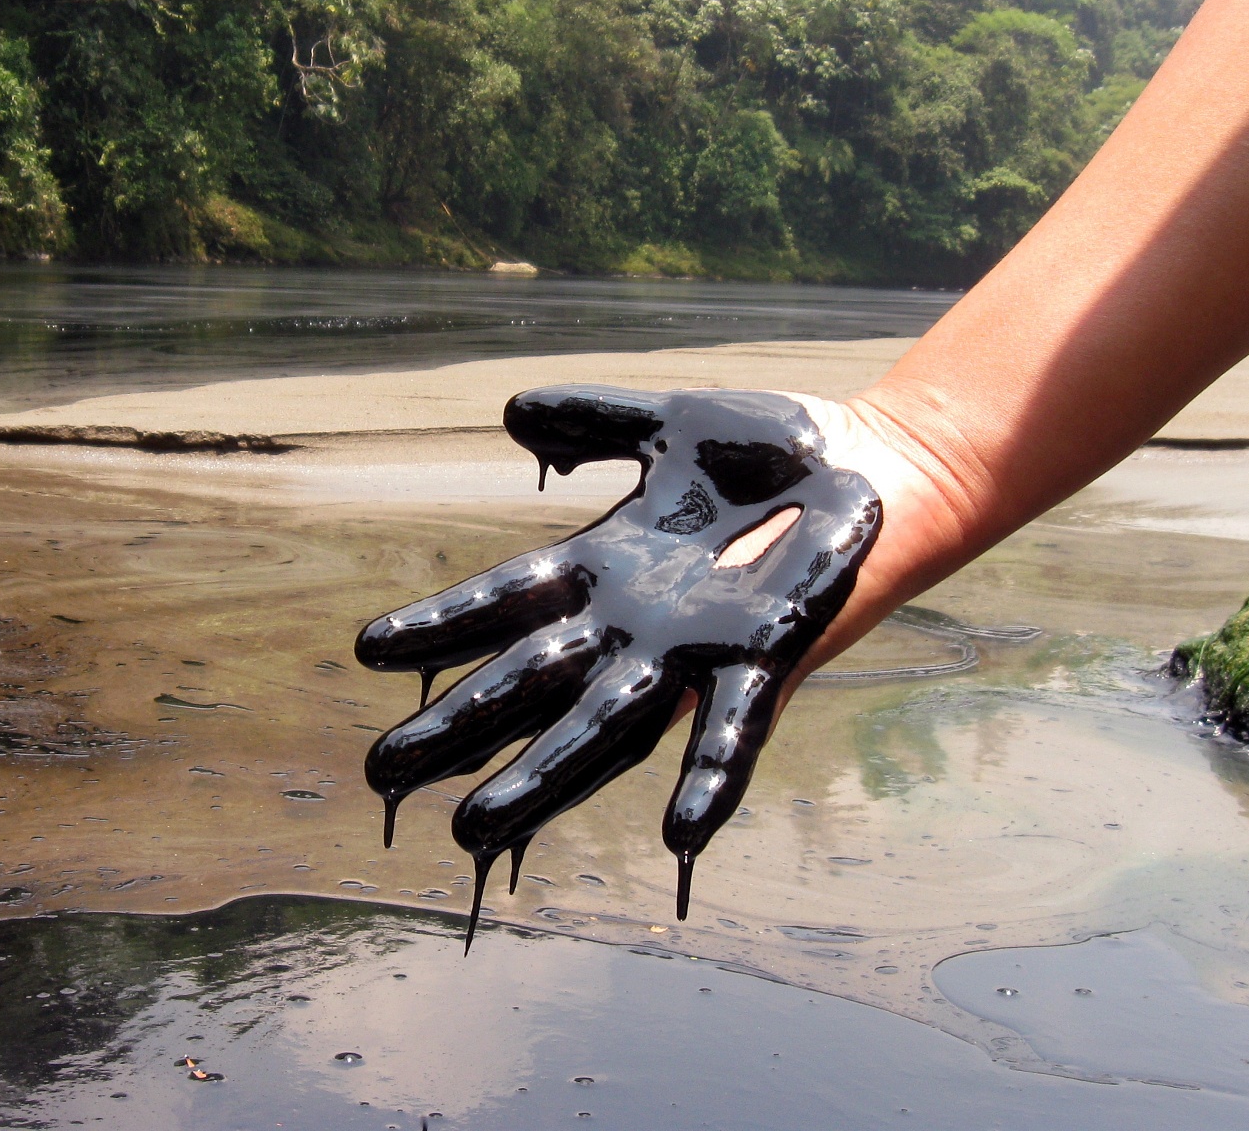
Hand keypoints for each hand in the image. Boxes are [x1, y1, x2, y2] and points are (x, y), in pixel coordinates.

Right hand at [355, 384, 902, 943]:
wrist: (881, 467)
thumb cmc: (774, 449)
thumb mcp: (666, 422)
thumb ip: (591, 419)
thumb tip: (510, 413)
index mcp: (607, 567)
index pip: (505, 601)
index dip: (440, 627)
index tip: (367, 651)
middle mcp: (636, 624)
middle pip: (530, 683)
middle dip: (459, 728)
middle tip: (384, 773)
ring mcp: (697, 651)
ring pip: (604, 729)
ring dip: (542, 781)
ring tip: (477, 830)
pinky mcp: (769, 662)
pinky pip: (734, 734)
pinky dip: (709, 782)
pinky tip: (680, 835)